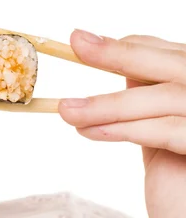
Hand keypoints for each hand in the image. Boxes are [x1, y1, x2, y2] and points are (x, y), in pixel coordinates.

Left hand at [58, 29, 185, 217]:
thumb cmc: (174, 171)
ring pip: (165, 98)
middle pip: (172, 64)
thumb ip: (146, 93)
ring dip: (109, 103)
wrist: (183, 212)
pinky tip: (92, 131)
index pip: (167, 52)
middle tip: (77, 44)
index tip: (83, 41)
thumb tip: (114, 58)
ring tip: (69, 111)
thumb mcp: (156, 122)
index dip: (125, 46)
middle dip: (119, 54)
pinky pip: (170, 130)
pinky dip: (126, 128)